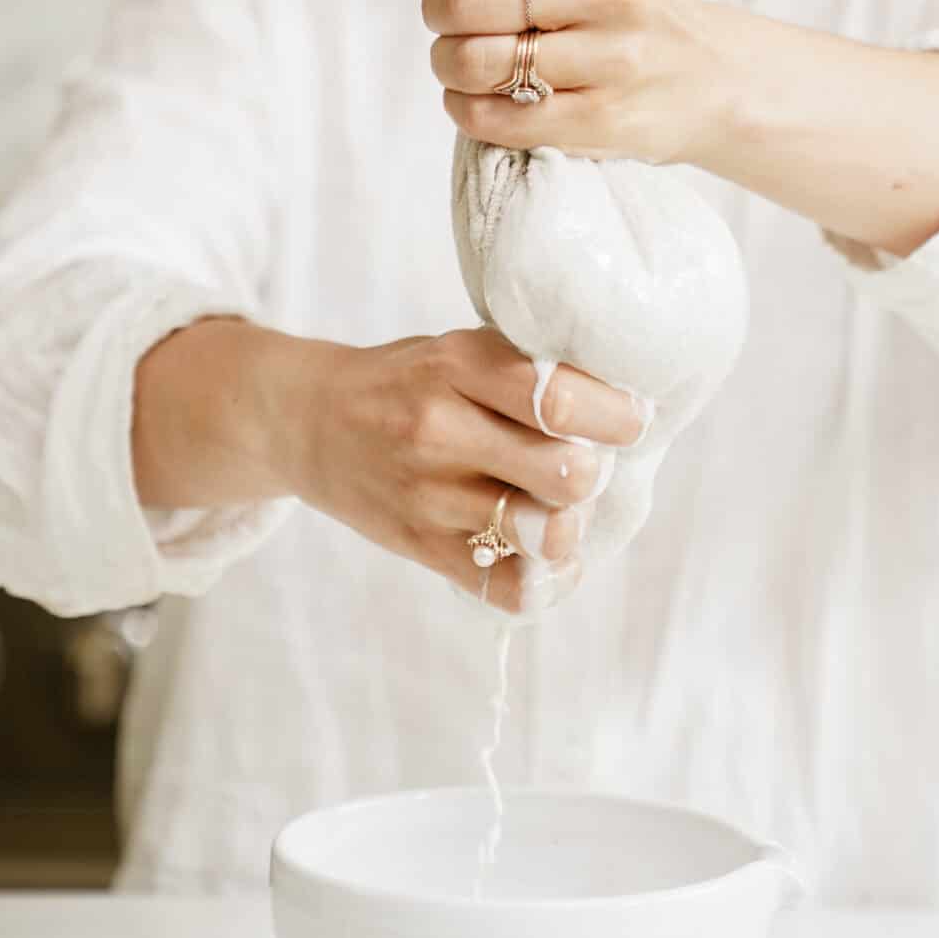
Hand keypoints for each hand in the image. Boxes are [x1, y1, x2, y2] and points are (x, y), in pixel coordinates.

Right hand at [291, 325, 645, 616]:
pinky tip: (542, 555)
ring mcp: (427, 494)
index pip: (560, 396)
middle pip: (567, 471)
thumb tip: (623, 403)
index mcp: (457, 365)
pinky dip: (542, 579)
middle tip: (589, 464)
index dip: (617, 415)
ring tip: (561, 508)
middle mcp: (440, 428)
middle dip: (596, 471)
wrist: (307, 421)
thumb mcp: (456, 350)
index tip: (631, 419)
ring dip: (569, 524)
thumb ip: (526, 370)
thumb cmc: (406, 383)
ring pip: (543, 532)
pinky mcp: (419, 546)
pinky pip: (508, 587)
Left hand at [362, 0, 721, 165]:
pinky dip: (464, 106)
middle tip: (451, 18)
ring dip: (447, 63)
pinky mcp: (602, 120)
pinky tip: (480, 95)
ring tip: (466, 58)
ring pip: (473, 60)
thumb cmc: (616, 5)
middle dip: (438, 12)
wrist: (711, 81)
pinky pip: (491, 115)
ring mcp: (613, 56)